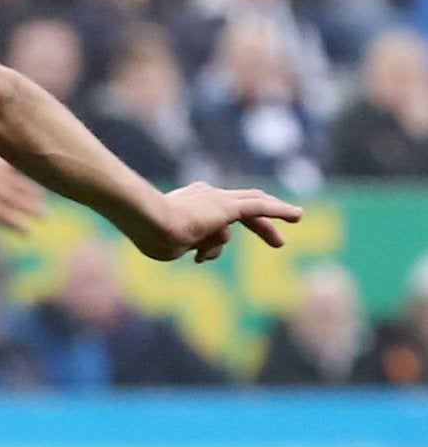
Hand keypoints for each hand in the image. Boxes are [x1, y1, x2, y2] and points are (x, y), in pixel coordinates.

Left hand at [0, 145, 43, 232]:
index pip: (12, 220)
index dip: (23, 227)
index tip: (30, 232)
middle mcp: (3, 193)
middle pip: (24, 204)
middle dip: (36, 211)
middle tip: (46, 217)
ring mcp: (5, 177)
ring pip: (26, 187)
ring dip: (35, 194)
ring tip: (42, 199)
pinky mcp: (4, 162)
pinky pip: (20, 169)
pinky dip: (26, 173)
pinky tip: (32, 173)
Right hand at [135, 183, 303, 263]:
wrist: (148, 223)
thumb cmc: (151, 237)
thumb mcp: (173, 246)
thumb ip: (192, 245)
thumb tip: (204, 251)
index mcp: (188, 202)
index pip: (215, 214)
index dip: (221, 231)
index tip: (216, 249)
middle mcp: (205, 195)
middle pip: (242, 207)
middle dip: (262, 227)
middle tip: (278, 243)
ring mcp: (218, 199)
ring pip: (235, 224)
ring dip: (224, 241)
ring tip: (207, 249)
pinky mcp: (228, 206)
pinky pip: (258, 208)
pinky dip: (279, 211)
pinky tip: (298, 216)